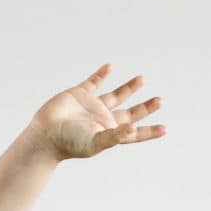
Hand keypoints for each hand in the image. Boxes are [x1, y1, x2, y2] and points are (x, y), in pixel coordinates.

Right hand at [28, 63, 164, 160]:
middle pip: (130, 112)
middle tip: (160, 101)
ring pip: (117, 95)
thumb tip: (133, 127)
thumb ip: (115, 136)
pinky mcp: (80, 94)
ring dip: (129, 87)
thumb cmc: (70, 144)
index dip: (149, 132)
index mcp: (110, 132)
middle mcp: (104, 119)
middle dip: (145, 108)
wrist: (46, 134)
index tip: (164, 129)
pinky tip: (110, 67)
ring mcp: (93, 105)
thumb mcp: (96, 142)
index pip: (134, 133)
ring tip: (142, 79)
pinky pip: (94, 81)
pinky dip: (102, 74)